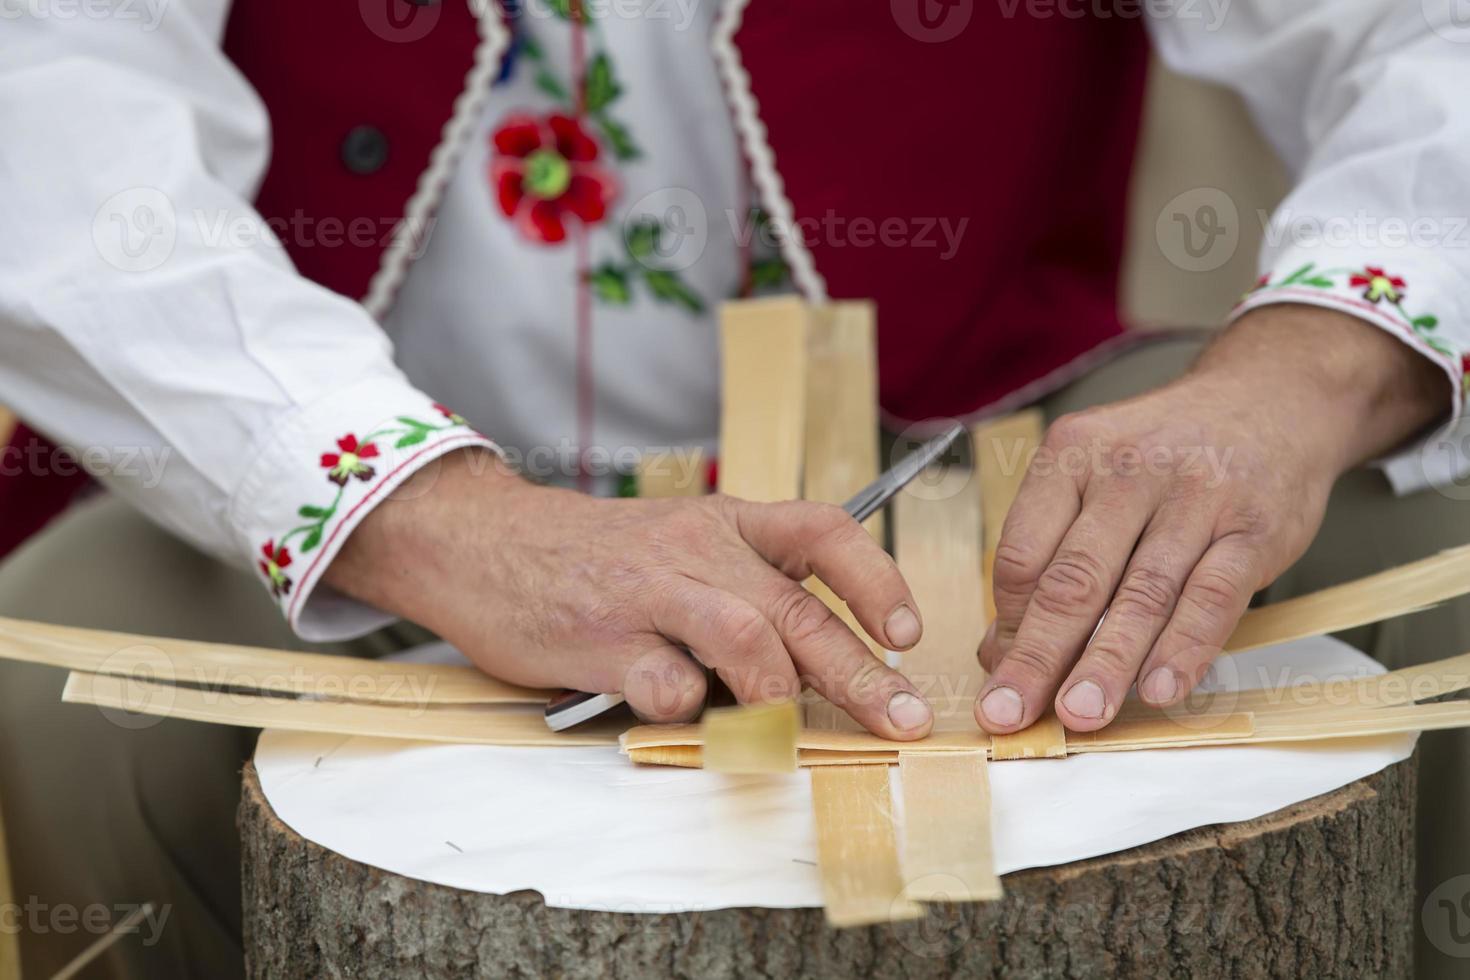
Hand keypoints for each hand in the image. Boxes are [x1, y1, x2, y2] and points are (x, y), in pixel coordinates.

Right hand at [326, 450, 934, 737]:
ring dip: (783, 696)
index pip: (825, 531)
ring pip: (747, 637)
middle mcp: (697, 549)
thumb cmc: (595, 554)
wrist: (484, 541)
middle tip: (902, 722)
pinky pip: (666, 684)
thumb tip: (818, 661)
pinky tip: (686, 715)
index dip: (876, 582)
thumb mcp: (678, 541)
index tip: (906, 634)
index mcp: (726, 522)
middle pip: (799, 609)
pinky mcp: (603, 641)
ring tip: (791, 730)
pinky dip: (690, 711)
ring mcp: (650, 593)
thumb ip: (742, 585)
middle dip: (861, 675)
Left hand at [975, 305, 1446, 732]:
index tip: (1001, 675)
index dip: (1009, 623)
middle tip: (1009, 713)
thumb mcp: (1095, 480)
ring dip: (1107, 663)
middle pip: (1072, 579)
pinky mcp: (1254, 526)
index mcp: (1071, 455)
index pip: (1023, 553)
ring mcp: (1195, 496)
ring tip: (1080, 716)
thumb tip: (998, 649)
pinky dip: (1185, 648)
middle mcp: (1127, 470)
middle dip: (1037, 657)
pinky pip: (1213, 595)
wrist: (1271, 398)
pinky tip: (1160, 690)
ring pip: (1141, 593)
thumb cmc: (1165, 456)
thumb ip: (1050, 558)